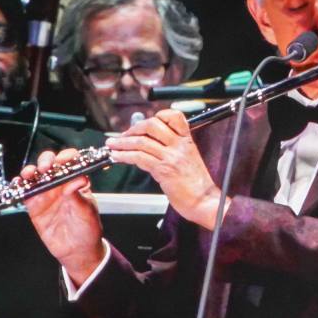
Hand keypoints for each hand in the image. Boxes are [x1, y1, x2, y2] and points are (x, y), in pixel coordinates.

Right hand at [21, 149, 105, 284]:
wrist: (77, 250)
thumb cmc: (87, 229)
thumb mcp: (87, 211)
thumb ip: (79, 195)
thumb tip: (79, 179)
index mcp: (75, 182)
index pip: (71, 163)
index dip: (67, 157)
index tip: (65, 159)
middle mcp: (59, 185)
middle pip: (50, 165)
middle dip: (46, 161)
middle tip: (46, 167)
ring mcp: (46, 194)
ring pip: (35, 176)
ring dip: (31, 171)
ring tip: (31, 173)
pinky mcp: (35, 206)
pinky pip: (25, 192)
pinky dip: (20, 186)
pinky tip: (19, 183)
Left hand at [106, 110, 226, 229]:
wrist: (205, 201)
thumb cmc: (197, 185)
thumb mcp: (189, 159)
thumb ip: (174, 149)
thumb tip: (150, 144)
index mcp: (187, 140)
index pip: (173, 116)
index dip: (157, 116)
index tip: (143, 125)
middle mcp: (179, 146)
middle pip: (152, 125)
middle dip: (133, 129)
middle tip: (123, 136)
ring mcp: (171, 157)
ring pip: (141, 142)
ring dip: (122, 143)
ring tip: (112, 145)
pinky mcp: (163, 170)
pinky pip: (139, 157)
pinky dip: (124, 155)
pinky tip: (117, 156)